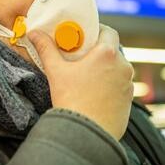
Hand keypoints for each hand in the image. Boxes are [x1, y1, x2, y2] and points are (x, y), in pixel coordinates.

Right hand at [29, 24, 133, 139]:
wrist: (86, 134)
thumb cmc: (72, 101)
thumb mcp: (56, 71)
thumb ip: (46, 49)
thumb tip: (34, 33)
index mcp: (108, 54)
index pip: (108, 32)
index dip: (97, 31)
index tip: (85, 36)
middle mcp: (123, 66)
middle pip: (113, 51)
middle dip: (99, 52)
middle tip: (82, 57)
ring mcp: (128, 85)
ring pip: (118, 70)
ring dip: (106, 70)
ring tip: (87, 78)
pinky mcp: (129, 101)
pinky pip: (121, 87)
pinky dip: (111, 86)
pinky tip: (95, 94)